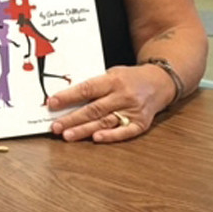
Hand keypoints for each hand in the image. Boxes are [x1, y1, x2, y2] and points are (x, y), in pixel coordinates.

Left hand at [46, 64, 169, 142]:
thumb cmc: (130, 78)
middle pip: (93, 109)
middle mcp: (123, 95)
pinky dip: (110, 136)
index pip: (87, 89)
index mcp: (113, 80)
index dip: (68, 97)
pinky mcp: (141, 123)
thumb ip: (94, 85)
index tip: (52, 103)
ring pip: (105, 122)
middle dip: (72, 119)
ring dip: (84, 130)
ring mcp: (133, 110)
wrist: (160, 82)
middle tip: (55, 126)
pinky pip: (125, 132)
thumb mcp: (112, 73)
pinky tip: (96, 138)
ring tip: (67, 136)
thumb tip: (67, 99)